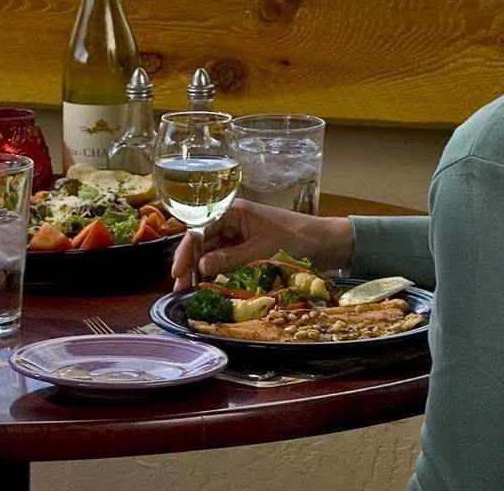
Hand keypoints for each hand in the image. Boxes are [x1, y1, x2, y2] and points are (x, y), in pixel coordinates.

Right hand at [171, 198, 351, 286]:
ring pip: (214, 252)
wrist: (325, 243)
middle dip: (191, 264)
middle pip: (203, 241)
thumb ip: (229, 260)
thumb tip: (200, 266)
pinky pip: (227, 259)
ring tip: (192, 293)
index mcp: (234, 211)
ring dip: (203, 270)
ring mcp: (241, 234)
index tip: (178, 274)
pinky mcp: (250, 247)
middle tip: (180, 289)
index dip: (186, 251)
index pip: (200, 229)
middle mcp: (234, 220)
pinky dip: (218, 272)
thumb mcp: (260, 251)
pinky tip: (212, 287)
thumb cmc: (295, 240)